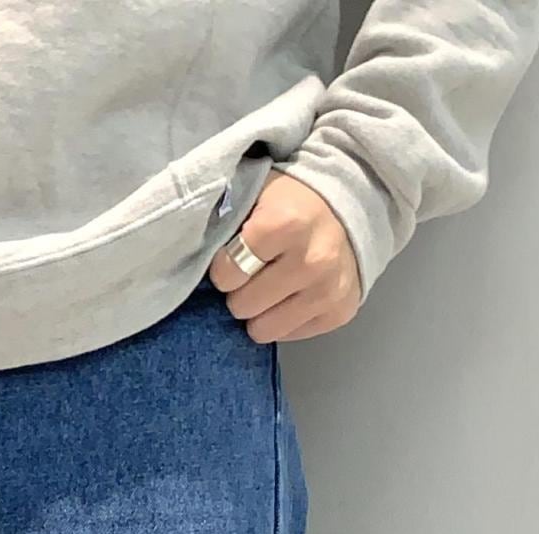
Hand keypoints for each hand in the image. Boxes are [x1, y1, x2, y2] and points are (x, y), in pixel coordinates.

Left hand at [209, 172, 361, 342]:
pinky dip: (285, 318)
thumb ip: (224, 221)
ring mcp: (329, 289)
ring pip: (264, 329)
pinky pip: (289, 335)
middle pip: (242, 306)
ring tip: (270, 285)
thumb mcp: (255, 193)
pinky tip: (293, 292)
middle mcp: (312, 260)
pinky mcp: (340, 311)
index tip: (231, 256)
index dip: (222, 268)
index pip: (227, 274)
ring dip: (260, 311)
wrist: (351, 199)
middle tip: (252, 273)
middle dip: (240, 291)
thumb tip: (187, 252)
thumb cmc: (291, 199)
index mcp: (285, 224)